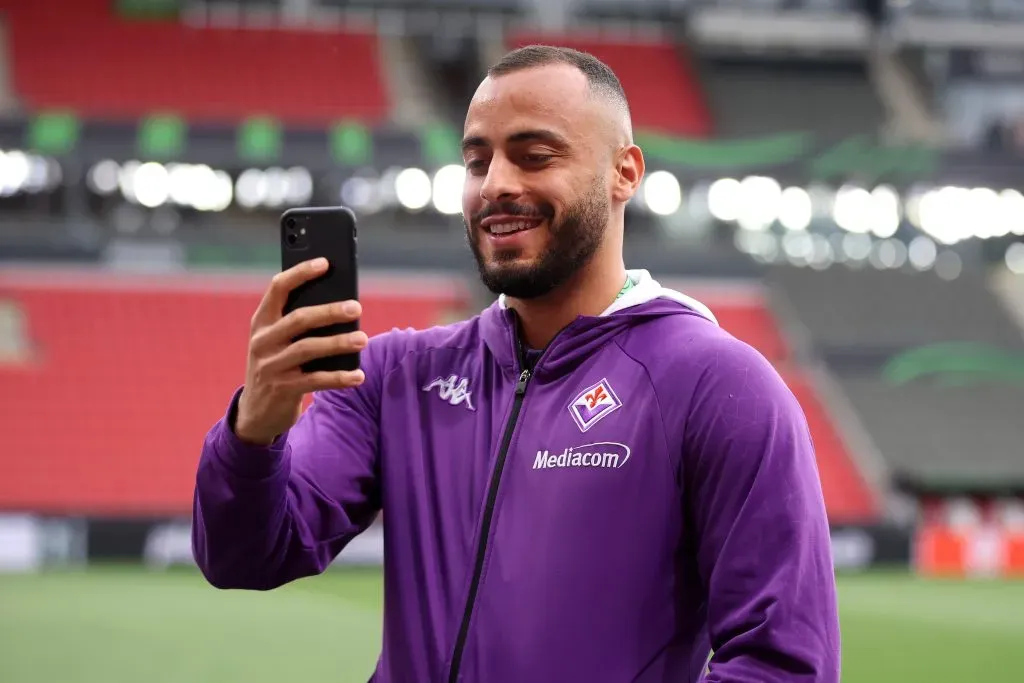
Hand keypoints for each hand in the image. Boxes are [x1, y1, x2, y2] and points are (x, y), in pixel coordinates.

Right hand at [234, 257, 366, 445]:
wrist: (256, 412)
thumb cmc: (278, 365)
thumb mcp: (279, 341)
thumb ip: (299, 322)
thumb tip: (341, 303)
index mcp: (261, 321)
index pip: (278, 288)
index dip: (301, 272)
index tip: (325, 262)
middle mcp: (262, 340)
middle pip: (299, 319)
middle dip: (329, 311)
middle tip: (356, 308)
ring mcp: (270, 365)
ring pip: (308, 348)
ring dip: (338, 343)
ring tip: (363, 339)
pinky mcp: (282, 389)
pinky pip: (316, 380)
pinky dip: (339, 377)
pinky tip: (358, 375)